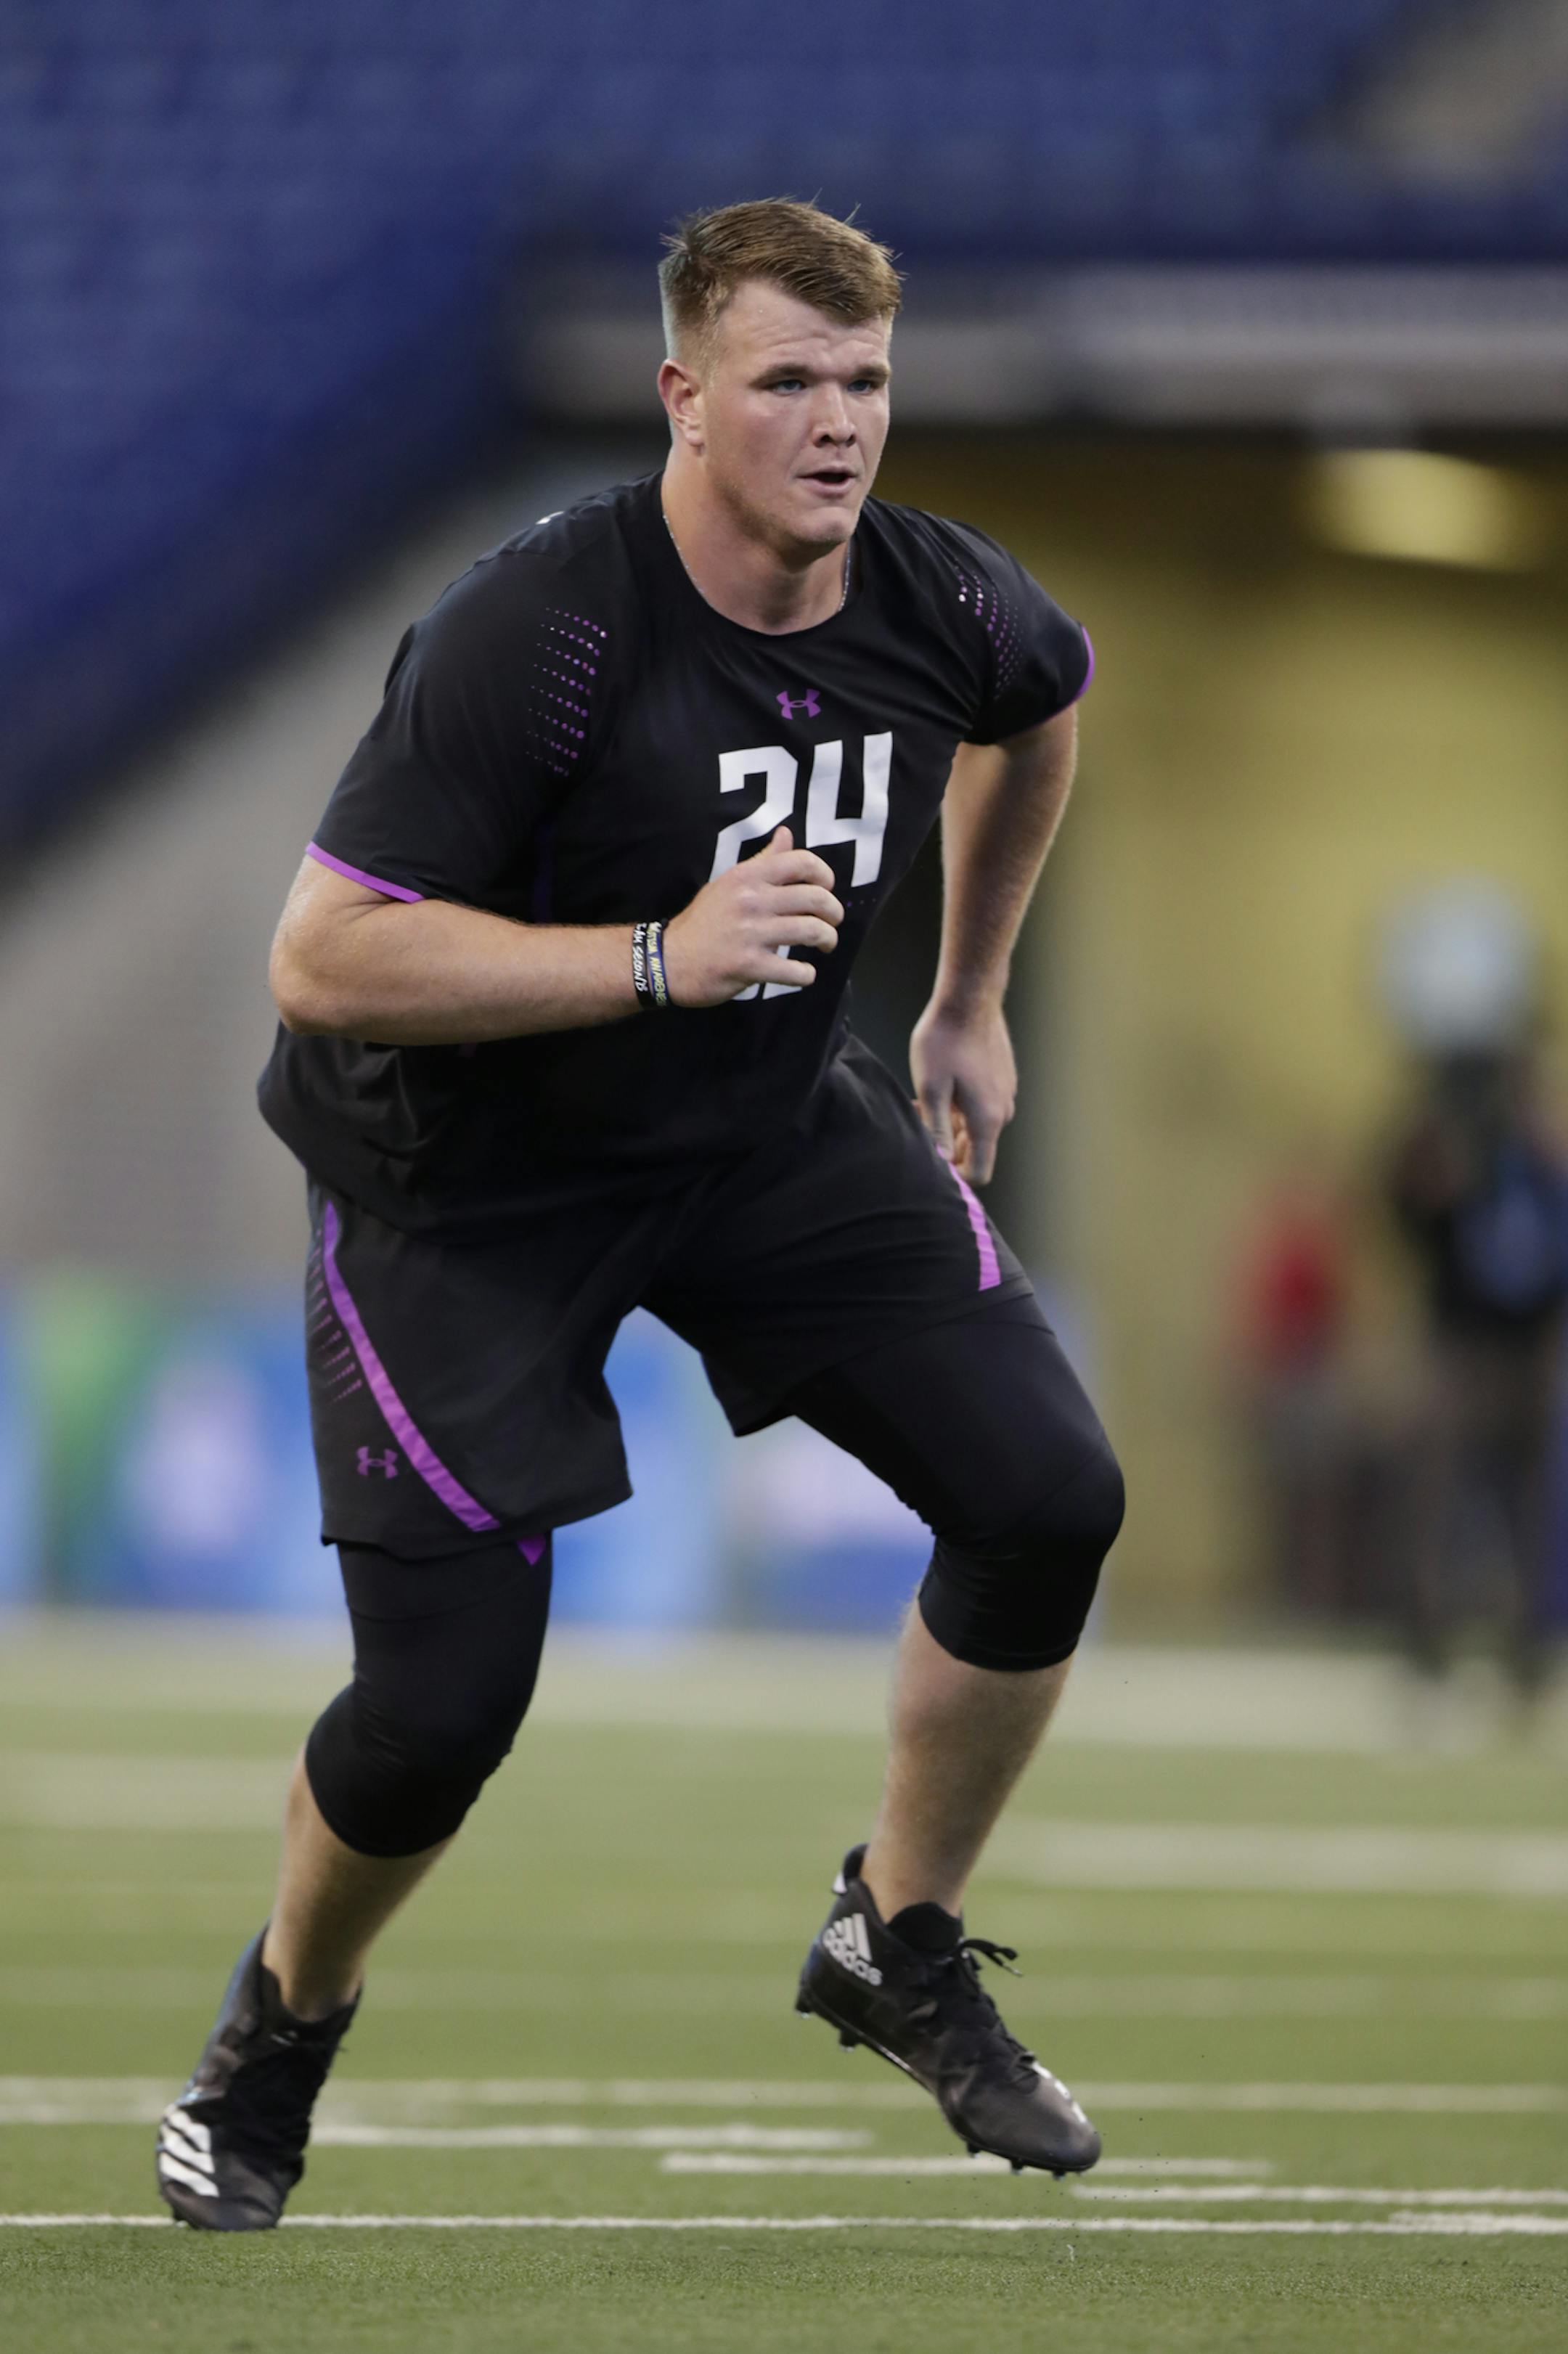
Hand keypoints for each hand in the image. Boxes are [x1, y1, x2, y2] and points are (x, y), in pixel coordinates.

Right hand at [662, 829, 843, 1006]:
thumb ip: (763, 861)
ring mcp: (751, 934)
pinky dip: (806, 974)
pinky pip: (794, 970)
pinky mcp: (750, 966)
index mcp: (748, 877)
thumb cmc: (704, 921)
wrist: (668, 959)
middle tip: (832, 923)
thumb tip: (786, 833)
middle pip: (816, 899)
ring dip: (827, 940)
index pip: (801, 862)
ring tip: (825, 945)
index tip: (827, 889)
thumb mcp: (729, 883)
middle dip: (834, 913)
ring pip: (813, 932)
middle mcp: (751, 900)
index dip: (824, 875)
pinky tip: (802, 973)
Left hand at [910, 998, 1016, 1183]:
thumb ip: (937, 1131)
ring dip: (951, 1121)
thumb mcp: (930, 1090)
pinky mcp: (1003, 1079)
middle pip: (975, 1150)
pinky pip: (981, 1106)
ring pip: (976, 1126)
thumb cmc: (944, 1042)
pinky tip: (943, 1083)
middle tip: (919, 1117)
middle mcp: (1003, 1112)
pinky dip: (961, 1104)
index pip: (979, 1173)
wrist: (968, 1000)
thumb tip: (941, 1165)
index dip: (954, 1175)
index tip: (930, 1157)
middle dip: (947, 1143)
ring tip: (926, 1097)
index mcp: (987, 1121)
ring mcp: (1006, 1094)